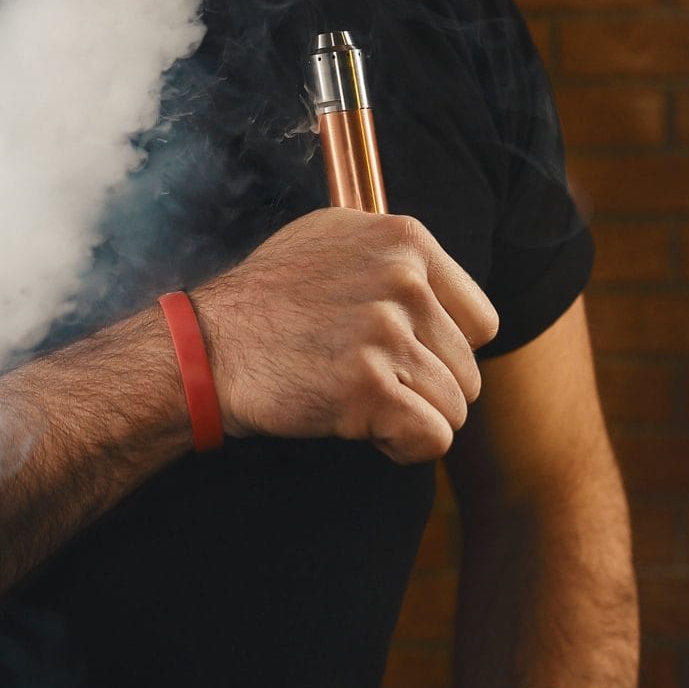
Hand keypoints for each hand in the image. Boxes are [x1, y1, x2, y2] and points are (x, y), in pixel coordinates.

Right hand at [193, 210, 500, 462]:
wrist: (207, 348)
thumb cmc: (266, 300)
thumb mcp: (331, 240)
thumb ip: (393, 255)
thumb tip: (443, 284)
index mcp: (405, 240)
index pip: (482, 318)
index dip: (443, 348)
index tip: (401, 354)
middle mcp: (403, 280)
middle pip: (469, 368)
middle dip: (427, 389)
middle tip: (370, 383)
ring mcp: (386, 333)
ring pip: (455, 407)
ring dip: (413, 418)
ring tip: (361, 402)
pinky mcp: (369, 387)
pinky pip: (432, 438)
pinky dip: (403, 447)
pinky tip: (365, 429)